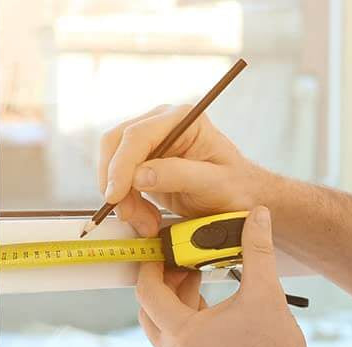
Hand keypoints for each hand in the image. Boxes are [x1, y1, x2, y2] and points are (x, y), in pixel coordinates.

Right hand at [98, 103, 260, 237]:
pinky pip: (121, 180)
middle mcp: (162, 123)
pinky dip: (127, 202)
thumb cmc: (234, 187)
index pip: (137, 135)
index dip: (120, 166)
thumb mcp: (213, 183)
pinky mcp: (144, 163)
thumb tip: (140, 175)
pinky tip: (145, 217)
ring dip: (122, 198)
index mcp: (182, 119)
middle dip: (116, 183)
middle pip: (116, 144)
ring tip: (145, 222)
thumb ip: (178, 175)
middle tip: (130, 215)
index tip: (115, 196)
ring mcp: (151, 142)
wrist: (239, 197)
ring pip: (113, 164)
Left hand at [135, 207, 332, 346]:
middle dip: (162, 280)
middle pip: (148, 309)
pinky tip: (210, 301)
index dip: (153, 263)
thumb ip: (257, 249)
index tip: (165, 245)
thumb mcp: (266, 294)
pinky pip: (178, 340)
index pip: (147, 291)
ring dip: (175, 299)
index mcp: (182, 335)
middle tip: (183, 258)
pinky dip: (186, 317)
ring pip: (162, 326)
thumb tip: (257, 213)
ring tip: (199, 274)